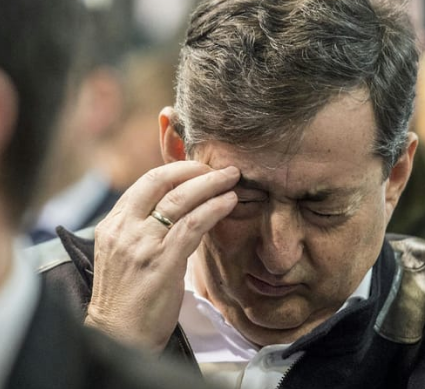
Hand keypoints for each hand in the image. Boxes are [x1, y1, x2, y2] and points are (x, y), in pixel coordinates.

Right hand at [85, 161, 239, 352]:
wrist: (118, 335)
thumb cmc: (128, 295)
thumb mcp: (126, 252)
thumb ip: (145, 226)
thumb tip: (181, 204)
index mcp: (113, 224)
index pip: (146, 182)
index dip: (177, 169)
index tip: (200, 169)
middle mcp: (124, 228)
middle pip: (161, 181)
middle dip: (195, 169)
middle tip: (220, 168)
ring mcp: (142, 244)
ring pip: (180, 199)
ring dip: (211, 183)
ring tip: (232, 178)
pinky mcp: (162, 262)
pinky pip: (193, 224)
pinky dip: (214, 208)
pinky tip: (229, 201)